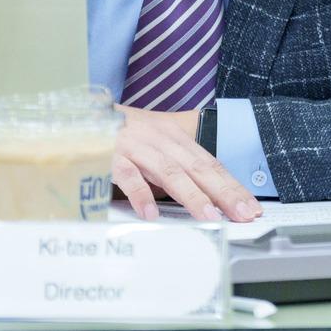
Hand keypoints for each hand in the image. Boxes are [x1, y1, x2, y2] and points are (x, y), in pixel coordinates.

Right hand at [112, 106, 263, 221]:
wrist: (79, 114)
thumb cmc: (119, 134)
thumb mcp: (153, 147)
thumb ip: (174, 169)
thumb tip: (200, 197)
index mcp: (175, 138)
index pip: (210, 164)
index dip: (232, 186)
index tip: (250, 207)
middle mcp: (161, 140)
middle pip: (199, 167)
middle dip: (224, 192)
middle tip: (243, 214)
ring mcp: (136, 146)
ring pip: (170, 172)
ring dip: (192, 195)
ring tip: (210, 216)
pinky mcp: (110, 155)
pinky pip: (128, 176)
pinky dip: (141, 194)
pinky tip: (151, 213)